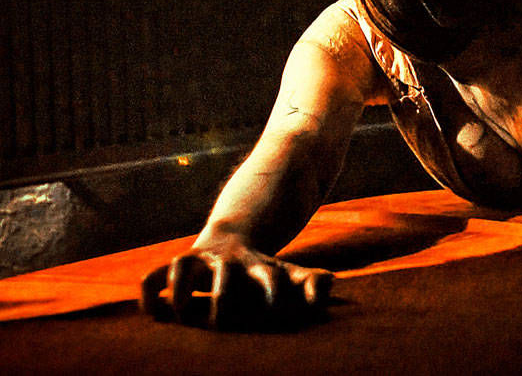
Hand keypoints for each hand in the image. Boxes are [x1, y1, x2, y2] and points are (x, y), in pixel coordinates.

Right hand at [141, 235, 334, 329]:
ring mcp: (201, 261)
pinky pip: (153, 275)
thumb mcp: (290, 274)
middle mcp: (229, 262)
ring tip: (180, 316)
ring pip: (183, 267)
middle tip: (220, 324)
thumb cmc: (263, 271)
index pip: (269, 279)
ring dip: (179, 291)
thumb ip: (311, 282)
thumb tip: (330, 283)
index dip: (272, 295)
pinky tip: (152, 313)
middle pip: (224, 276)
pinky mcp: (177, 264)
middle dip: (222, 299)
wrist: (232, 239)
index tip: (271, 314)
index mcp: (259, 268)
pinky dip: (149, 292)